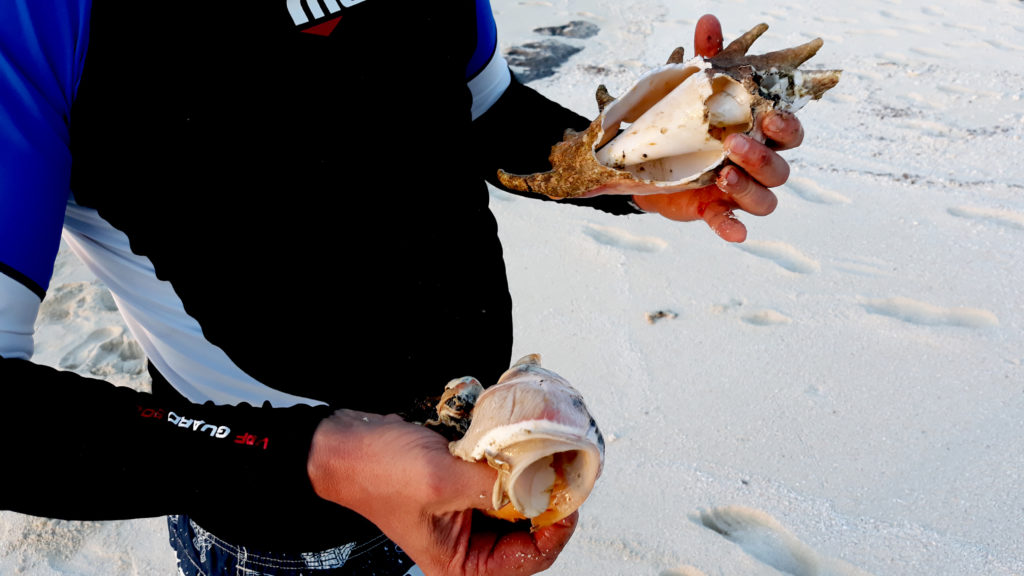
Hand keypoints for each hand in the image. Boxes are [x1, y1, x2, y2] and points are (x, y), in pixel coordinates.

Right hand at [308, 410, 576, 575]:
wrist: (345, 443)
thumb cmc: (377, 472)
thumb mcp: (441, 482)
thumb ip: (492, 485)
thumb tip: (538, 479)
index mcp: (460, 562)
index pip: (529, 558)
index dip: (556, 530)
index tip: (569, 499)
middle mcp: (468, 543)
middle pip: (531, 529)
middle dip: (546, 500)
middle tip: (563, 471)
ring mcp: (468, 511)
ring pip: (520, 499)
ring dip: (531, 477)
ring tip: (544, 455)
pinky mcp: (466, 483)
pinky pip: (503, 476)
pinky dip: (513, 461)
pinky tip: (517, 444)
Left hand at [632, 14, 803, 242]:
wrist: (648, 158)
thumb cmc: (685, 121)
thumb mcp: (692, 89)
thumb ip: (707, 58)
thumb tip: (709, 22)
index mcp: (760, 133)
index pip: (791, 131)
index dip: (788, 125)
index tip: (770, 116)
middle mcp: (758, 164)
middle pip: (782, 168)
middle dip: (763, 157)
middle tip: (733, 144)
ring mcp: (738, 190)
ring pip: (766, 199)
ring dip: (749, 188)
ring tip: (722, 175)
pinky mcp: (715, 210)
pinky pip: (731, 224)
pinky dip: (733, 228)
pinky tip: (732, 232)